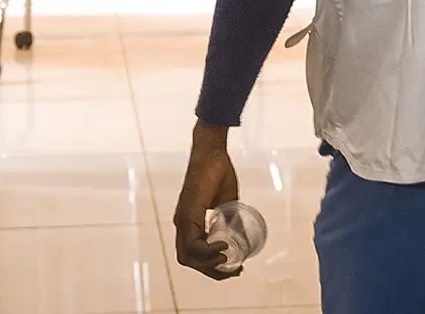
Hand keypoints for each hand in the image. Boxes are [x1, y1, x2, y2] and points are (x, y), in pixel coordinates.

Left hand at [172, 124, 240, 278]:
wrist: (212, 153)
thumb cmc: (218, 172)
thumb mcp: (227, 202)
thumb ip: (230, 219)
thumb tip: (242, 237)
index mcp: (188, 222)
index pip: (192, 254)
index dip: (210, 266)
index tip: (231, 267)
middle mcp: (181, 223)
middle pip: (188, 260)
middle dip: (210, 271)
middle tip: (232, 270)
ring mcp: (182, 219)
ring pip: (188, 256)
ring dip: (209, 264)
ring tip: (228, 259)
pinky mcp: (188, 213)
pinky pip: (192, 243)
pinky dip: (207, 251)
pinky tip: (223, 247)